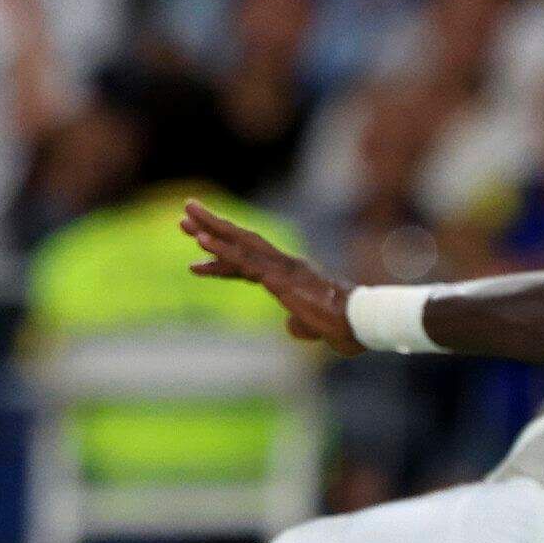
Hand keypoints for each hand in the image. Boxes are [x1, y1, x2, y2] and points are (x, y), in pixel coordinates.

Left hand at [179, 199, 362, 351]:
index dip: (222, 255)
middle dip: (212, 227)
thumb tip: (290, 327)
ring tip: (184, 219)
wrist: (358, 322)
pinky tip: (202, 242)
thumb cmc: (343, 326)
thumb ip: (299, 324)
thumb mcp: (314, 328)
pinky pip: (244, 261)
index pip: (248, 262)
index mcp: (289, 275)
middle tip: (185, 214)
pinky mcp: (278, 278)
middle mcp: (282, 265)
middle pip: (240, 242)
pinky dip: (221, 250)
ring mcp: (280, 268)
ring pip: (239, 244)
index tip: (198, 249)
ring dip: (209, 230)